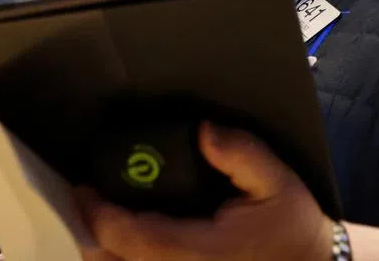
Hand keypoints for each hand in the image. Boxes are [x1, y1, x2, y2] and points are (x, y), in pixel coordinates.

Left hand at [75, 122, 333, 260]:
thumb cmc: (292, 227)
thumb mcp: (278, 182)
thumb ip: (242, 154)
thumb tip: (203, 130)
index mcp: (200, 252)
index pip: (131, 238)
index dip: (100, 213)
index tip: (86, 185)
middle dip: (91, 229)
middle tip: (86, 195)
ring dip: (101, 247)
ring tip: (98, 214)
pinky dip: (119, 256)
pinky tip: (122, 237)